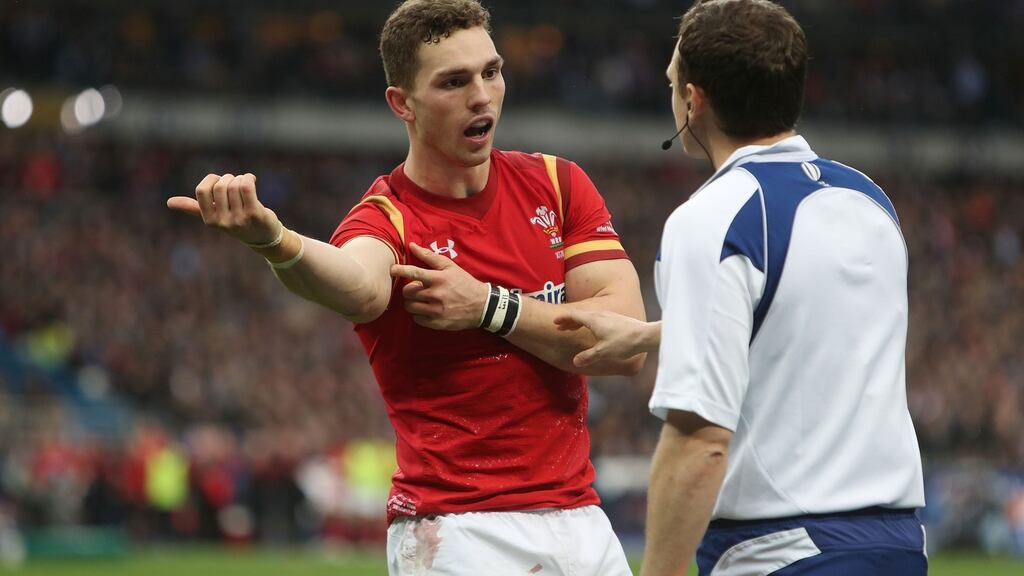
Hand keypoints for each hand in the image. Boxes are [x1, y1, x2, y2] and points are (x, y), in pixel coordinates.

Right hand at [167, 173, 281, 245]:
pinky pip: (247, 187)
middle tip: (235, 182)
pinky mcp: (255, 214)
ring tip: (245, 182)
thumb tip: (169, 202)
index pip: (201, 191)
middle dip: (228, 178)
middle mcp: (223, 221)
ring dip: (240, 178)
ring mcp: (239, 219)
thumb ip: (193, 208)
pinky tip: (251, 180)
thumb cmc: (236, 221)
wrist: (263, 237)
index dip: (211, 180)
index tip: (219, 180)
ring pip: (235, 185)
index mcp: (209, 220)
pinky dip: (248, 178)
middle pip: (220, 186)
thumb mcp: (214, 216)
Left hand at [390, 243, 489, 330]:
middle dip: (409, 290)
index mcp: (439, 279)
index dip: (400, 270)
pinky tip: (427, 310)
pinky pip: (417, 319)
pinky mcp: (437, 323)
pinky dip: (419, 314)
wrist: (481, 306)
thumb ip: (429, 257)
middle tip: (417, 289)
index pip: (414, 273)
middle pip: (408, 292)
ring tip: (421, 300)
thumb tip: (412, 246)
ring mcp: (436, 311)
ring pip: (410, 307)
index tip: (392, 270)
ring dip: (412, 303)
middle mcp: (436, 295)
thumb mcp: (450, 267)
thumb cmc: (464, 283)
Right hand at [554, 309, 651, 367]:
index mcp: (593, 320)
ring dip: (579, 322)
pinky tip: (593, 331)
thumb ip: (588, 356)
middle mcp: (600, 314)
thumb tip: (576, 361)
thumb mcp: (603, 352)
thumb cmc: (623, 342)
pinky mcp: (616, 319)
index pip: (573, 315)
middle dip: (569, 321)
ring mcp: (609, 315)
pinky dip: (589, 323)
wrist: (645, 335)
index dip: (563, 318)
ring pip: (589, 317)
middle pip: (580, 315)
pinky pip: (597, 319)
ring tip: (574, 328)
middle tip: (560, 327)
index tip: (554, 321)